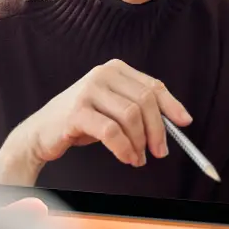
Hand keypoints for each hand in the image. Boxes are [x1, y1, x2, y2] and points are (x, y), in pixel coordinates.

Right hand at [0, 58, 191, 185]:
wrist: (43, 131)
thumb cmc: (83, 121)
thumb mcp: (113, 109)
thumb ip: (140, 109)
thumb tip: (179, 121)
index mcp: (114, 69)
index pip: (152, 85)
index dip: (172, 105)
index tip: (185, 123)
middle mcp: (102, 74)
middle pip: (145, 101)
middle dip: (157, 130)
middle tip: (159, 153)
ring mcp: (88, 90)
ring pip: (131, 117)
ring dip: (140, 143)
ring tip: (137, 159)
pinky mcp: (77, 111)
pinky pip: (112, 132)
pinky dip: (124, 149)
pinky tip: (126, 158)